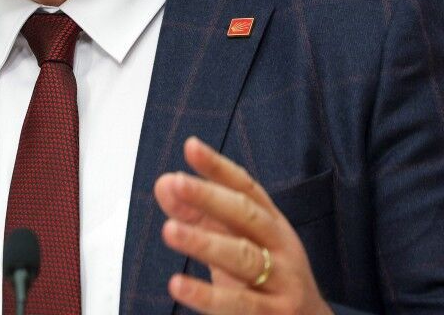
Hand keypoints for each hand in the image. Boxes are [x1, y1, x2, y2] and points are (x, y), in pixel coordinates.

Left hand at [153, 137, 332, 314]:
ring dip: (204, 242)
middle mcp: (282, 247)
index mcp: (271, 224)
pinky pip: (239, 305)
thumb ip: (197, 215)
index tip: (191, 146)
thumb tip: (163, 184)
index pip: (246, 189)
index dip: (219, 168)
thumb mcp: (233, 243)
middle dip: (210, 197)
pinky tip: (178, 285)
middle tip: (176, 182)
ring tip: (169, 230)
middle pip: (246, 216)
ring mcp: (282, 282)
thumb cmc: (266, 279)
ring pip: (242, 258)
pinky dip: (207, 296)